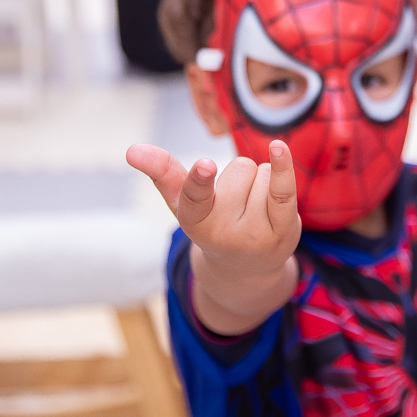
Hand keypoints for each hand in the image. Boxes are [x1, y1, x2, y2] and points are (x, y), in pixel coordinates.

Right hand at [126, 140, 301, 330]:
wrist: (248, 269)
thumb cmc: (211, 223)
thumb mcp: (184, 203)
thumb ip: (162, 174)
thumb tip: (131, 149)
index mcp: (195, 222)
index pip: (196, 197)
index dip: (200, 180)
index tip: (204, 164)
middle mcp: (225, 232)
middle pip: (239, 168)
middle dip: (241, 178)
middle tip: (238, 206)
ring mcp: (257, 233)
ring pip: (263, 172)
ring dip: (262, 182)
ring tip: (256, 210)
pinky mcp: (284, 229)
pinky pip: (283, 188)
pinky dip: (282, 166)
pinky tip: (277, 148)